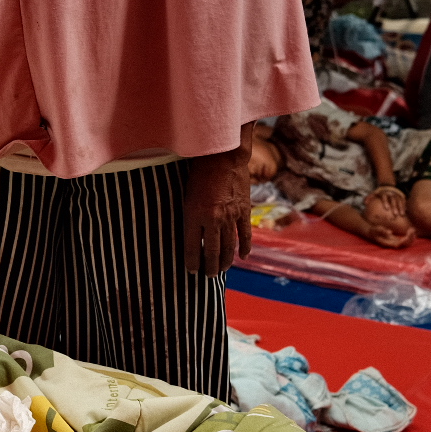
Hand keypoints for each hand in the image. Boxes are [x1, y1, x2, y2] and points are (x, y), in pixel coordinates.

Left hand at [183, 137, 251, 275]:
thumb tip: (188, 231)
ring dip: (224, 261)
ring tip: (220, 271)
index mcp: (194, 215)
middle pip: (211, 251)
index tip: (191, 271)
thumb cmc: (197, 170)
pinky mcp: (244, 211)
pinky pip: (245, 234)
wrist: (223, 155)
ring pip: (228, 246)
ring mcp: (230, 216)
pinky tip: (242, 257)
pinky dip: (244, 247)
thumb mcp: (185, 192)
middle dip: (209, 266)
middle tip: (207, 276)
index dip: (191, 262)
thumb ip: (188, 213)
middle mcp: (213, 219)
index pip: (191, 247)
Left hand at [366, 185, 405, 217]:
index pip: (385, 197)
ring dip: (401, 207)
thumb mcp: (374, 193)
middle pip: (393, 200)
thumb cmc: (380, 193)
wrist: (388, 186)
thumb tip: (365, 203)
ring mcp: (397, 195)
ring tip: (402, 214)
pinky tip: (405, 211)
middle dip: (395, 207)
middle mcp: (391, 194)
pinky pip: (404, 201)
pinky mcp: (401, 196)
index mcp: (384, 193)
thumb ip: (369, 198)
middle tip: (395, 214)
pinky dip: (405, 205)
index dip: (386, 202)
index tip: (387, 208)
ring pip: (400, 201)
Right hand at [366, 223, 414, 248]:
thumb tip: (390, 232)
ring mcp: (395, 243)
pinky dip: (409, 237)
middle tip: (412, 229)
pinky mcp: (396, 240)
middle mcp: (393, 245)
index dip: (406, 239)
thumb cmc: (374, 231)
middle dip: (410, 238)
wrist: (371, 233)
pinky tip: (411, 230)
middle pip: (405, 245)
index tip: (409, 231)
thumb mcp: (376, 230)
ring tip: (413, 230)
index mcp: (389, 243)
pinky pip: (405, 241)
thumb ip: (382, 231)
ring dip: (411, 238)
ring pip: (406, 244)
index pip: (400, 244)